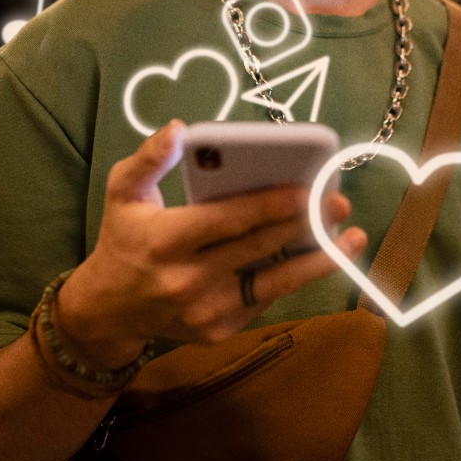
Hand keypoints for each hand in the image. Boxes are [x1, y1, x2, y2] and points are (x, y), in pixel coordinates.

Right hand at [57, 120, 366, 365]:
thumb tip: (179, 129)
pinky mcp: (219, 331)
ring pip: (273, 282)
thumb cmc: (122, 239)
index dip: (268, 205)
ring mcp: (205, 311)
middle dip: (304, 224)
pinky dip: (292, 277)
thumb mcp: (122, 192)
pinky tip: (319, 256)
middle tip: (339, 202)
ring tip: (351, 239)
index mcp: (164, 241)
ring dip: (317, 261)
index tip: (305, 189)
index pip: (226, 221)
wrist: (108, 311)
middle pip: (257, 248)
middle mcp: (186, 281)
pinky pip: (264, 298)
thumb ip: (149, 159)